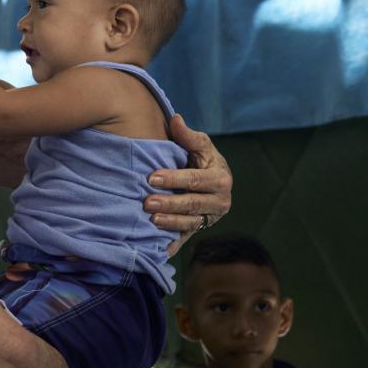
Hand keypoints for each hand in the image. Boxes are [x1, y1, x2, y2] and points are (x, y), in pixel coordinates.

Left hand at [145, 114, 231, 254]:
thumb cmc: (204, 159)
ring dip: (170, 223)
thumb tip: (175, 119)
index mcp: (221, 179)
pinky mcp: (200, 229)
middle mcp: (220, 201)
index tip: (152, 177)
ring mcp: (211, 218)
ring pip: (190, 222)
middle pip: (192, 203)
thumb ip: (187, 135)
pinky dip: (173, 244)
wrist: (214, 182)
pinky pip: (186, 238)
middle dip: (169, 203)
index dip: (174, 178)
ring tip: (151, 220)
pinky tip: (158, 248)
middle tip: (146, 202)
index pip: (195, 180)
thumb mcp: (201, 146)